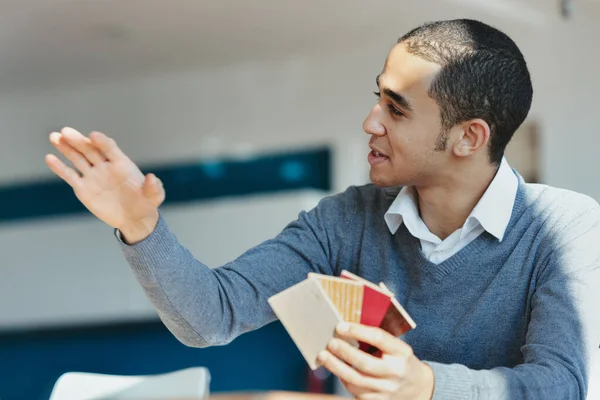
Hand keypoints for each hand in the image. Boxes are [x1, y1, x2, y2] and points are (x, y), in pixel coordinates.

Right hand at [45, 127, 163, 241]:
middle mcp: (105, 166)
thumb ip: (154, 187)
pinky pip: (70, 176)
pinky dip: (60, 168)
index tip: (93, 135)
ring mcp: (93, 176)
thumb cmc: (146, 203)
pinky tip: (50, 158)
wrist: (134, 218)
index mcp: (122, 163)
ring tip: (54, 137)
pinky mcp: (83, 188)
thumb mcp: (155, 196)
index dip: (102, 141)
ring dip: (65, 148)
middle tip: (65, 132)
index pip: (110, 148)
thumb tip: (152, 178)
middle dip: (78, 140)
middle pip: (90, 150)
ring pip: (77, 158)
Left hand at [318, 323, 433, 399]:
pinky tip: (336, 370)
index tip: (340, 326)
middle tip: (330, 343)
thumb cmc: (401, 361)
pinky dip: (344, 381)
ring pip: (356, 381)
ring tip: (324, 356)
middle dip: (344, 352)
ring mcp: (388, 390)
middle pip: (365, 363)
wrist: (420, 389)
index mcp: (402, 352)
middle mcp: (396, 372)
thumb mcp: (398, 348)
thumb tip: (346, 330)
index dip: (357, 331)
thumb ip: (378, 340)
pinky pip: (356, 393)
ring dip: (337, 368)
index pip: (378, 338)